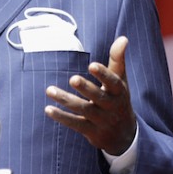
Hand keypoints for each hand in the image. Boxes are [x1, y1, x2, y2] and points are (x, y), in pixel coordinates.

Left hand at [45, 36, 136, 154]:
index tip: (92, 65)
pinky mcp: (90, 131)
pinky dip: (62, 117)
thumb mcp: (121, 81)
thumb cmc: (118, 100)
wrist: (124, 135)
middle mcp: (111, 106)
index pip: (113, 82)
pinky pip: (75, 123)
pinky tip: (48, 109)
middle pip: (98, 97)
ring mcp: (101, 120)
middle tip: (73, 78)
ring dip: (65, 100)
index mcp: (120, 92)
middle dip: (86, 88)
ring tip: (49, 90)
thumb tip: (123, 38)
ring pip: (83, 110)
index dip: (104, 74)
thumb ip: (118, 60)